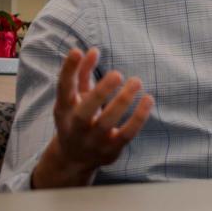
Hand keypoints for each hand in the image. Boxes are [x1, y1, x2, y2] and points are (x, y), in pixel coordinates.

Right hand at [32, 47, 152, 188]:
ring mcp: (92, 141)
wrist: (74, 159)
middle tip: (117, 74)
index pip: (63, 89)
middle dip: (100, 92)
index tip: (77, 50)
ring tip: (136, 81)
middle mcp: (75, 127)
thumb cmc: (77, 119)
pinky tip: (148, 99)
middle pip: (85, 112)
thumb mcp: (75, 98)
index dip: (68, 70)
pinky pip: (126, 134)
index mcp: (64, 110)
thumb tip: (93, 50)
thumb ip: (82, 74)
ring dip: (122, 102)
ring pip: (106, 123)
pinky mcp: (111, 149)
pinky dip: (138, 117)